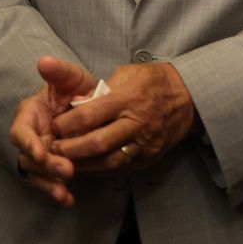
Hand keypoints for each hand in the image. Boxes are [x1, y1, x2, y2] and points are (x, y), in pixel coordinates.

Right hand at [10, 55, 99, 206]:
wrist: (92, 107)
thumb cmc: (76, 91)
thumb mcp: (72, 79)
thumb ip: (59, 72)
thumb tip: (44, 61)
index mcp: (29, 115)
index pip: (20, 130)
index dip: (28, 142)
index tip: (42, 152)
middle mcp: (30, 136)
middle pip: (29, 156)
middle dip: (45, 166)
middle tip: (66, 170)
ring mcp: (39, 154)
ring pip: (36, 173)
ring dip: (49, 182)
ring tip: (64, 190)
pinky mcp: (49, 169)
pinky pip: (48, 183)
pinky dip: (56, 192)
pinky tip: (68, 200)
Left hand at [51, 61, 194, 173]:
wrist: (189, 98)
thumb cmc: (154, 81)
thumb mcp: (128, 73)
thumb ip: (102, 89)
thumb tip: (76, 102)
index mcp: (128, 99)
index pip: (90, 115)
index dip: (67, 123)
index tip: (54, 124)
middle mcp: (136, 124)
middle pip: (97, 143)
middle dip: (71, 148)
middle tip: (53, 148)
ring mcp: (144, 144)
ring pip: (108, 162)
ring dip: (82, 165)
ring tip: (64, 162)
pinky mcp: (149, 158)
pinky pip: (120, 168)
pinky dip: (99, 170)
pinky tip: (85, 167)